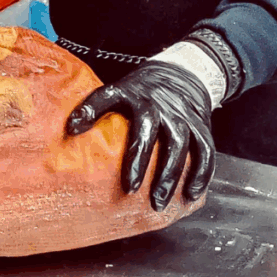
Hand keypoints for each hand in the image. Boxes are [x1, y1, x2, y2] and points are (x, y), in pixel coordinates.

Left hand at [66, 61, 215, 210]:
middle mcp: (160, 105)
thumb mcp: (117, 92)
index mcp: (134, 95)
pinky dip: (201, 175)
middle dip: (142, 163)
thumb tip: (70, 129)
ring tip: (158, 202)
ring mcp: (182, 116)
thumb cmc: (141, 92)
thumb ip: (95, 108)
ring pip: (181, 146)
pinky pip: (206, 152)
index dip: (97, 116)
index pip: (114, 103)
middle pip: (152, 132)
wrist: (182, 74)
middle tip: (130, 190)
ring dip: (171, 176)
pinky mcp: (201, 126)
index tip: (79, 132)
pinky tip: (190, 194)